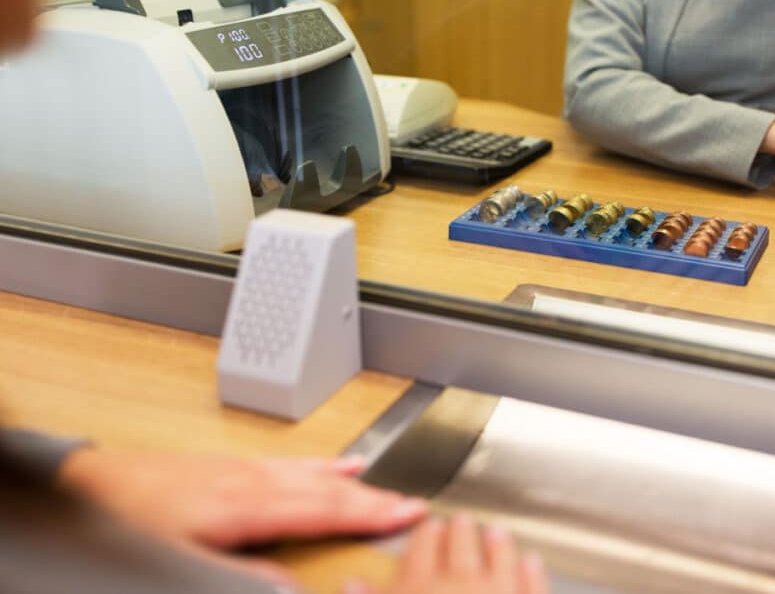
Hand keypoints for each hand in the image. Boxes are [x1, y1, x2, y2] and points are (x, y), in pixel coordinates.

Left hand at [59, 449, 427, 583]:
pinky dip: (321, 466)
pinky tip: (334, 466)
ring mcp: (243, 469)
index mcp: (247, 504)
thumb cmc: (131, 521)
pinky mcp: (232, 467)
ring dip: (352, 484)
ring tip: (384, 489)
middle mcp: (252, 480)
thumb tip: (292, 588)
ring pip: (312, 473)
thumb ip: (243, 576)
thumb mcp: (183, 564)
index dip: (370, 514)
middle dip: (373, 499)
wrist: (91, 482)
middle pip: (326, 489)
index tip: (408, 515)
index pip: (324, 510)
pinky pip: (290, 463)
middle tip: (413, 506)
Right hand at [344, 515, 549, 593]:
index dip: (425, 534)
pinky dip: (532, 572)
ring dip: (497, 543)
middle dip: (460, 531)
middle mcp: (461, 584)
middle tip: (460, 523)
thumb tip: (351, 586)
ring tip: (496, 534)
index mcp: (419, 589)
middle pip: (461, 543)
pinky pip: (533, 584)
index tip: (428, 528)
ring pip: (501, 555)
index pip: (421, 546)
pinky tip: (531, 564)